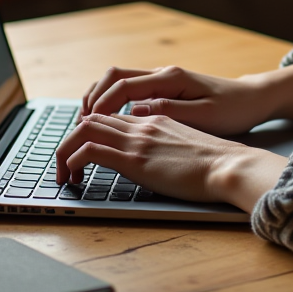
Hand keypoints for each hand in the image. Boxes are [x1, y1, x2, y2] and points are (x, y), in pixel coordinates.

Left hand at [54, 113, 288, 210]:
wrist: (229, 165)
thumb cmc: (216, 161)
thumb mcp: (187, 143)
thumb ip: (165, 141)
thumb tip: (152, 155)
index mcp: (155, 118)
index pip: (112, 116)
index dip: (91, 129)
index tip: (82, 150)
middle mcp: (143, 123)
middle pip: (93, 119)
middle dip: (71, 139)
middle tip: (64, 164)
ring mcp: (138, 139)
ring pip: (85, 130)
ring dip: (65, 150)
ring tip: (63, 175)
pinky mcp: (136, 159)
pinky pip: (91, 151)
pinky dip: (73, 160)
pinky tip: (73, 176)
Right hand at [79, 63, 292, 135]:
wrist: (255, 98)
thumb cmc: (234, 109)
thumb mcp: (205, 115)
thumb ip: (169, 111)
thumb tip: (135, 111)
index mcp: (171, 78)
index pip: (123, 86)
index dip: (101, 105)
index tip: (87, 126)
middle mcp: (163, 73)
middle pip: (114, 76)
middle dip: (93, 98)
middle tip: (80, 124)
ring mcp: (164, 79)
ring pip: (119, 79)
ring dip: (100, 97)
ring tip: (87, 122)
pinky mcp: (166, 87)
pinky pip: (130, 89)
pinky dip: (113, 100)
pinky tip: (110, 120)